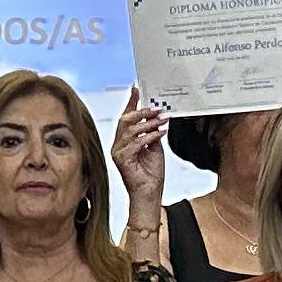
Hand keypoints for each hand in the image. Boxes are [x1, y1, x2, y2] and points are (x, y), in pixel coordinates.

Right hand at [111, 89, 167, 204]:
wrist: (149, 192)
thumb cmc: (150, 174)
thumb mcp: (154, 147)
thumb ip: (152, 132)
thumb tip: (156, 117)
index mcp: (125, 141)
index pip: (127, 118)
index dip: (131, 103)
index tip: (136, 90)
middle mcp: (118, 145)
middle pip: (126, 121)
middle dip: (143, 112)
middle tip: (157, 109)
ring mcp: (118, 152)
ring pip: (131, 130)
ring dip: (150, 123)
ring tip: (163, 120)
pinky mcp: (122, 160)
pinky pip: (136, 142)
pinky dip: (150, 136)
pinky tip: (160, 134)